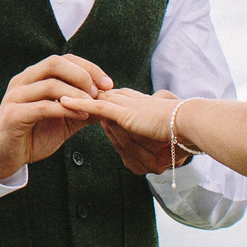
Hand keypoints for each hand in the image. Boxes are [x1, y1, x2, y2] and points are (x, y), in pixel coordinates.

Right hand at [0, 54, 113, 181]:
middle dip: (82, 75)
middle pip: (54, 64)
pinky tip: (81, 115)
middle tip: (99, 92)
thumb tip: (109, 102)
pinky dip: (65, 109)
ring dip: (76, 93)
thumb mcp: (64, 120)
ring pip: (50, 84)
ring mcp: (16, 97)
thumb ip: (82, 108)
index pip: (63, 60)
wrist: (5, 157)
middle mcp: (23, 81)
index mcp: (34, 78)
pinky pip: (43, 106)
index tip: (108, 83)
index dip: (88, 68)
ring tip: (93, 106)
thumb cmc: (33, 136)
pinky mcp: (13, 115)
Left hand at [62, 86, 191, 173]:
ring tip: (54, 97)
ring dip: (76, 101)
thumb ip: (154, 136)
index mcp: (140, 105)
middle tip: (57, 94)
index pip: (112, 102)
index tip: (77, 98)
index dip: (95, 100)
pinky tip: (63, 101)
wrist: (192, 127)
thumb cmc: (185, 134)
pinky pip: (97, 108)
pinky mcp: (125, 113)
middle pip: (101, 101)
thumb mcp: (164, 135)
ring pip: (96, 104)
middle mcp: (132, 103)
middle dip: (80, 98)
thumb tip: (162, 153)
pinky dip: (80, 103)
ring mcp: (128, 107)